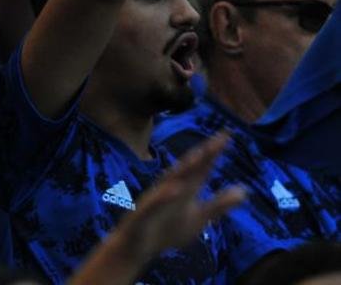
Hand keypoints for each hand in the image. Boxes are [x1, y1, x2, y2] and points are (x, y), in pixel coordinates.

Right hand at [115, 134, 245, 260]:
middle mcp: (171, 188)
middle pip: (188, 169)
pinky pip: (154, 203)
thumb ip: (219, 204)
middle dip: (202, 155)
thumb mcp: (200, 218)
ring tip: (198, 156)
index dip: (214, 152)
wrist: (137, 247)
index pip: (202, 167)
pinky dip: (164, 196)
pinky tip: (174, 189)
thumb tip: (244, 190)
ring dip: (183, 168)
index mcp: (186, 189)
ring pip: (170, 181)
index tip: (228, 134)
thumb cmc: (168, 229)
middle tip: (217, 139)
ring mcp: (156, 199)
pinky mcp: (143, 213)